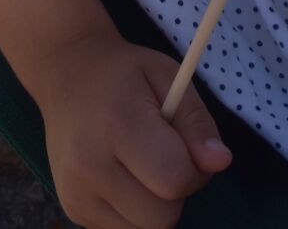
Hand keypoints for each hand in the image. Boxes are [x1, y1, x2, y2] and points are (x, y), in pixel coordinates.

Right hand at [38, 32, 232, 228]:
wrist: (67, 73)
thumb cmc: (123, 73)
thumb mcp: (167, 75)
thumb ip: (196, 121)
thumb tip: (221, 162)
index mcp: (118, 124)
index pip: (174, 178)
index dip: (194, 169)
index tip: (186, 146)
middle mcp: (89, 166)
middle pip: (163, 217)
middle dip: (176, 191)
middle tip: (164, 154)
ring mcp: (76, 194)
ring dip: (156, 206)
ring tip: (141, 165)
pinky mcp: (72, 211)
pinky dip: (135, 212)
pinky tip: (123, 177)